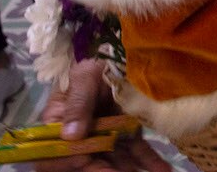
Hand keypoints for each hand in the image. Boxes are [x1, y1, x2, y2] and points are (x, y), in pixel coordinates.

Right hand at [35, 60, 169, 171]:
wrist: (120, 56)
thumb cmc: (94, 64)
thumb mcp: (84, 77)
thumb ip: (77, 103)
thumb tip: (70, 135)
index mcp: (60, 124)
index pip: (54, 153)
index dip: (67, 160)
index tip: (84, 158)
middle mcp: (81, 137)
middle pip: (87, 162)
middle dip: (103, 170)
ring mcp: (106, 137)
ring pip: (115, 161)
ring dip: (128, 170)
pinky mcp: (127, 134)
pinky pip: (136, 152)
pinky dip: (148, 162)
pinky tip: (162, 169)